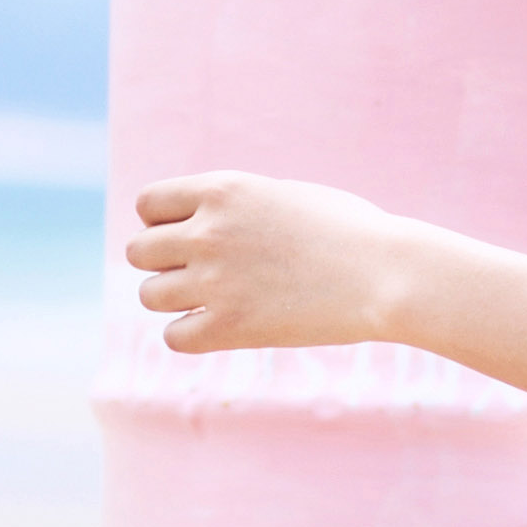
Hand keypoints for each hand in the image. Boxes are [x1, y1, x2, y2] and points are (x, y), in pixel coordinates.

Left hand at [126, 171, 418, 353]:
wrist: (386, 273)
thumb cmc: (348, 232)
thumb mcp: (284, 197)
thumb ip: (235, 206)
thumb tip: (196, 223)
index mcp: (223, 190)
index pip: (148, 204)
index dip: (162, 223)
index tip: (188, 238)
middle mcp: (210, 231)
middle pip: (140, 252)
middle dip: (164, 264)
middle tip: (199, 274)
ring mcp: (216, 280)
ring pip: (151, 295)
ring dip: (175, 300)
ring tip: (213, 301)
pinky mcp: (230, 327)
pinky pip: (174, 336)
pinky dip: (191, 334)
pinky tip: (220, 328)